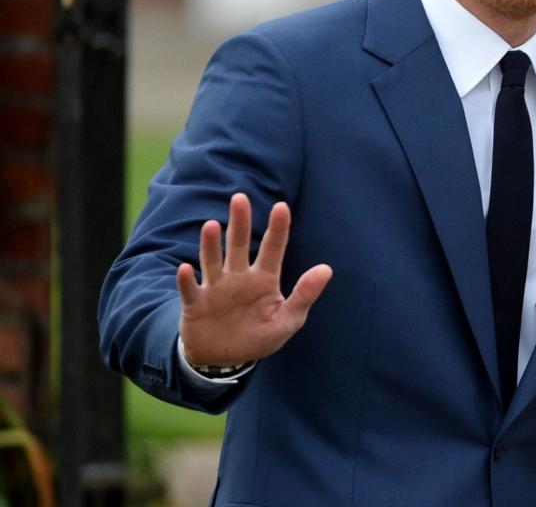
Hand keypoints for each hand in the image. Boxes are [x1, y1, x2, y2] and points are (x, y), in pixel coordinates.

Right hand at [177, 193, 332, 365]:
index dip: (277, 229)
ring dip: (211, 245)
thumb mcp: (288, 320)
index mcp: (264, 279)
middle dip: (240, 222)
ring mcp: (216, 288)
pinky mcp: (196, 304)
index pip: (273, 249)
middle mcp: (239, 277)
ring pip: (213, 261)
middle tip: (239, 198)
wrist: (225, 359)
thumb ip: (305, 295)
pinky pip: (190, 290)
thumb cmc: (259, 336)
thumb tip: (327, 269)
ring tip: (211, 225)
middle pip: (238, 245)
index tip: (281, 207)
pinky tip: (185, 269)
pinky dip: (186, 281)